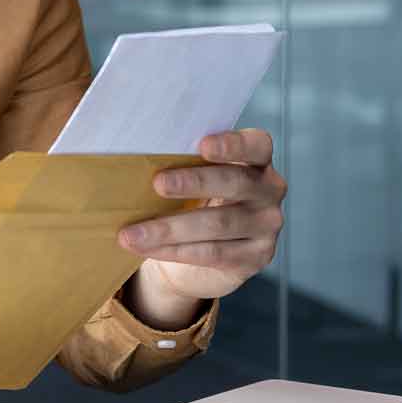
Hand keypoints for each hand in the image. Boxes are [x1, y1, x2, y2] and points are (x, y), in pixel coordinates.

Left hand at [118, 128, 285, 326]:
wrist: (199, 253)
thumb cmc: (193, 200)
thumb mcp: (193, 176)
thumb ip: (182, 162)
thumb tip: (138, 156)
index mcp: (257, 160)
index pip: (257, 145)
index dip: (233, 144)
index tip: (202, 145)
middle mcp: (269, 190)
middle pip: (235, 183)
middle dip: (193, 182)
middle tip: (157, 183)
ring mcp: (266, 226)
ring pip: (218, 224)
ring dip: (170, 227)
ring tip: (132, 232)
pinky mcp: (255, 258)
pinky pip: (212, 253)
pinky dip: (174, 250)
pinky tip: (146, 248)